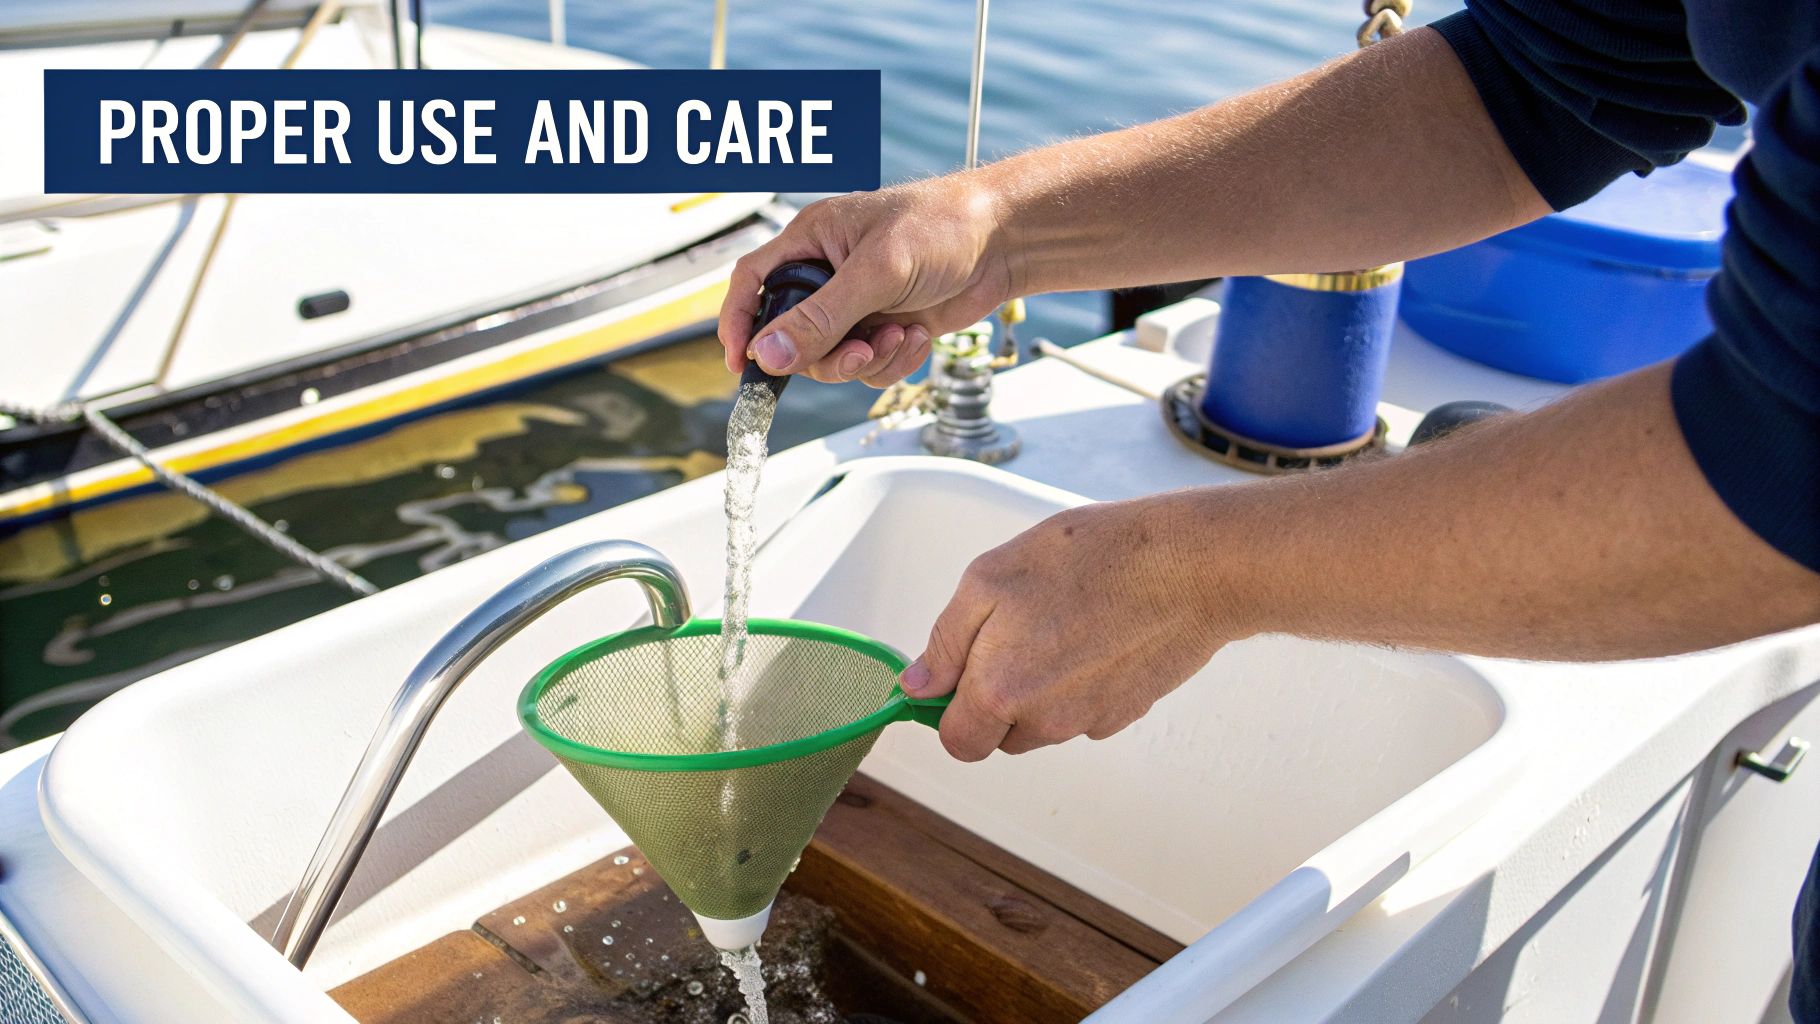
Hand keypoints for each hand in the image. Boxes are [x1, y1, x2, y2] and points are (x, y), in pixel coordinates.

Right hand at [717, 174, 1017, 385]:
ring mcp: (859, 304)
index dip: (739, 322)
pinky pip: (870, 366)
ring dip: (867, 359)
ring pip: (833, 359)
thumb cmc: (943, 225)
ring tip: (900, 335)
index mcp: (811, 241)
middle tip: (862, 350)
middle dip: (827, 354)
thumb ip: (821, 316)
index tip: (741, 362)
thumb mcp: (876, 271)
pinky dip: (893, 361)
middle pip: (793, 336)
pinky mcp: (887, 326)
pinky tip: (919, 335)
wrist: (1006, 240)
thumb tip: (769, 353)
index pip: (752, 283)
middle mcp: (828, 273)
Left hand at [899, 494, 1241, 760]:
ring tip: (1062, 622)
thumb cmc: (1090, 559)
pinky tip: (1097, 632)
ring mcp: (1091, 721)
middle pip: (1001, 736)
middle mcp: (1044, 721)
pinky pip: (1087, 710)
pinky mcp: (1128, 712)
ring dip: (1040, 690)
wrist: (1187, 565)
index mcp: (999, 692)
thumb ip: (944, 642)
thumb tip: (918, 688)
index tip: (958, 674)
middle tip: (1015, 632)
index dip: (950, 710)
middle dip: (996, 699)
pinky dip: (1083, 683)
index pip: (957, 742)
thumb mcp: (990, 578)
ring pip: (1045, 724)